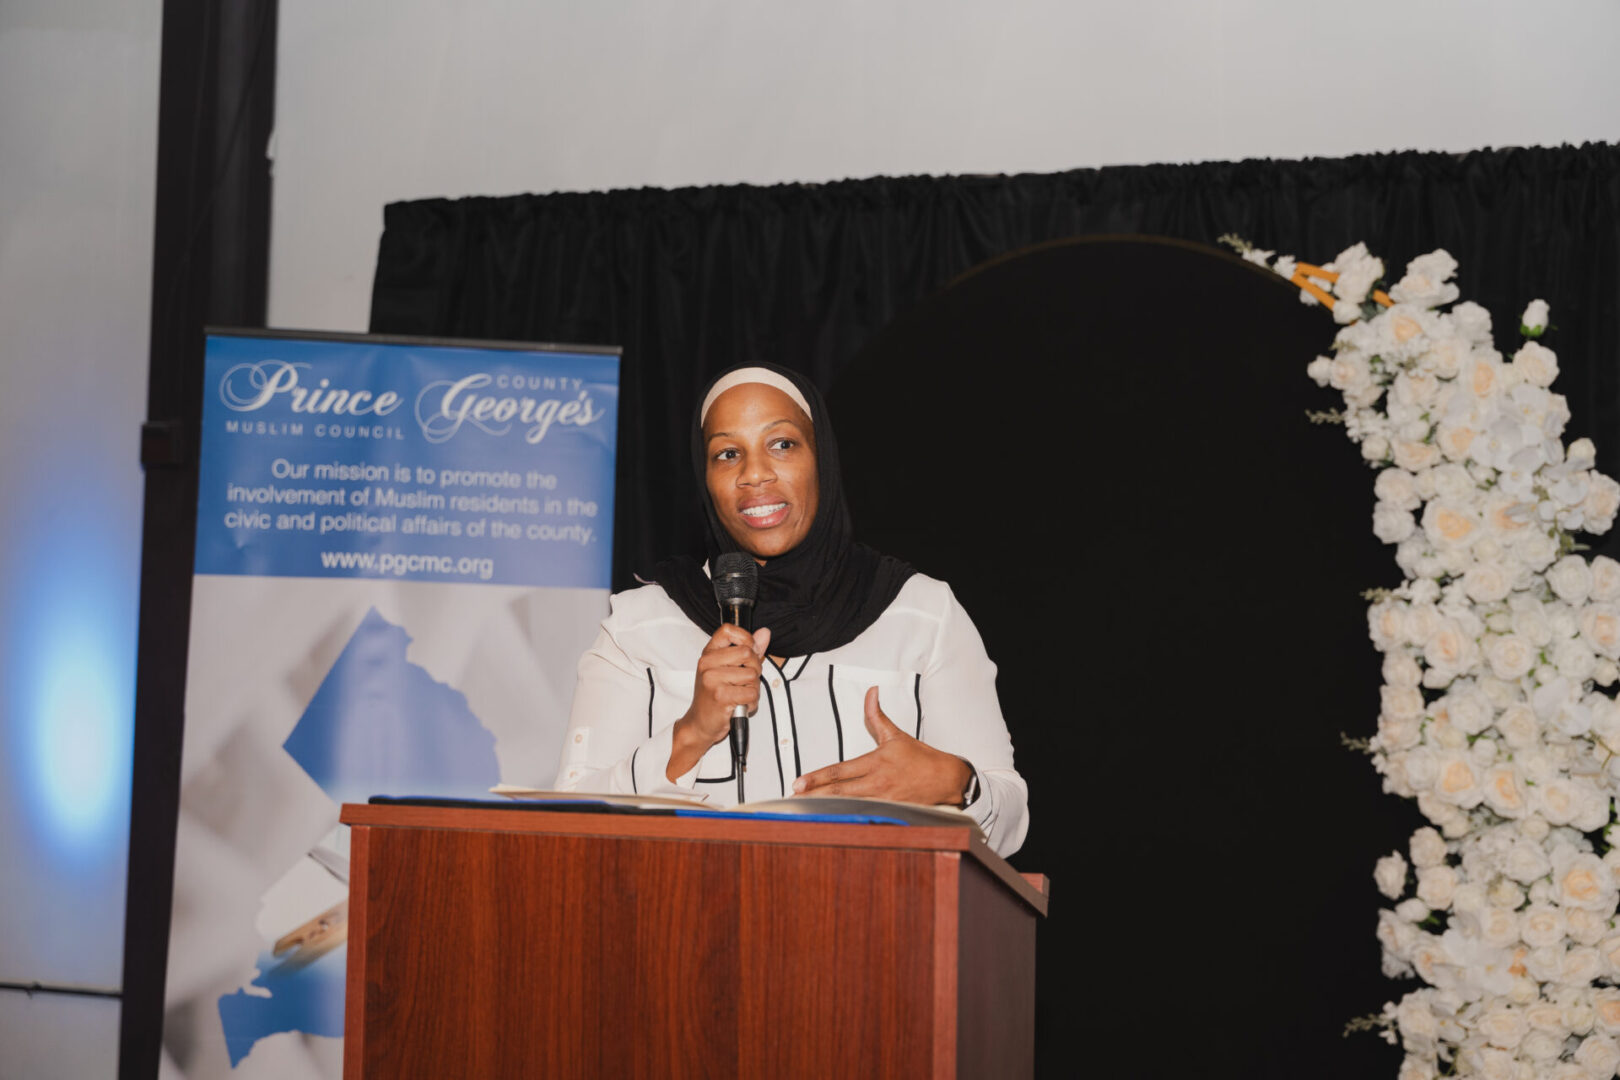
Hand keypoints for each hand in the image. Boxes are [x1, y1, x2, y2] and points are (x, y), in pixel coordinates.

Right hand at [667, 625, 769, 779]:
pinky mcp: (720, 696)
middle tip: (745, 681)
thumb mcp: (727, 669)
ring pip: (752, 675)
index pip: (728, 630)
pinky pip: (751, 692)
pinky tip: (739, 704)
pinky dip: (751, 702)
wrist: (699, 723)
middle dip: (754, 669)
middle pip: (747, 652)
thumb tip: (764, 633)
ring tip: (740, 695)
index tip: (749, 652)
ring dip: (753, 688)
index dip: (746, 638)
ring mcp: (712, 679)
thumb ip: (748, 649)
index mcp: (708, 653)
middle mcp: (707, 663)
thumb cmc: (714, 696)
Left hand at [792, 687, 971, 805]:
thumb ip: (876, 716)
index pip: (839, 771)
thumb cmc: (920, 758)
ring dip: (826, 809)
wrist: (947, 779)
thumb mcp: (896, 735)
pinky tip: (832, 822)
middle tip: (792, 800)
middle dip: (813, 797)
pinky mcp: (890, 813)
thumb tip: (871, 692)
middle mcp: (877, 783)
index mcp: (875, 763)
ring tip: (804, 812)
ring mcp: (883, 801)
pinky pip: (864, 816)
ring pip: (849, 806)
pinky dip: (847, 819)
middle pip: (839, 793)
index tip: (798, 783)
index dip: (817, 778)